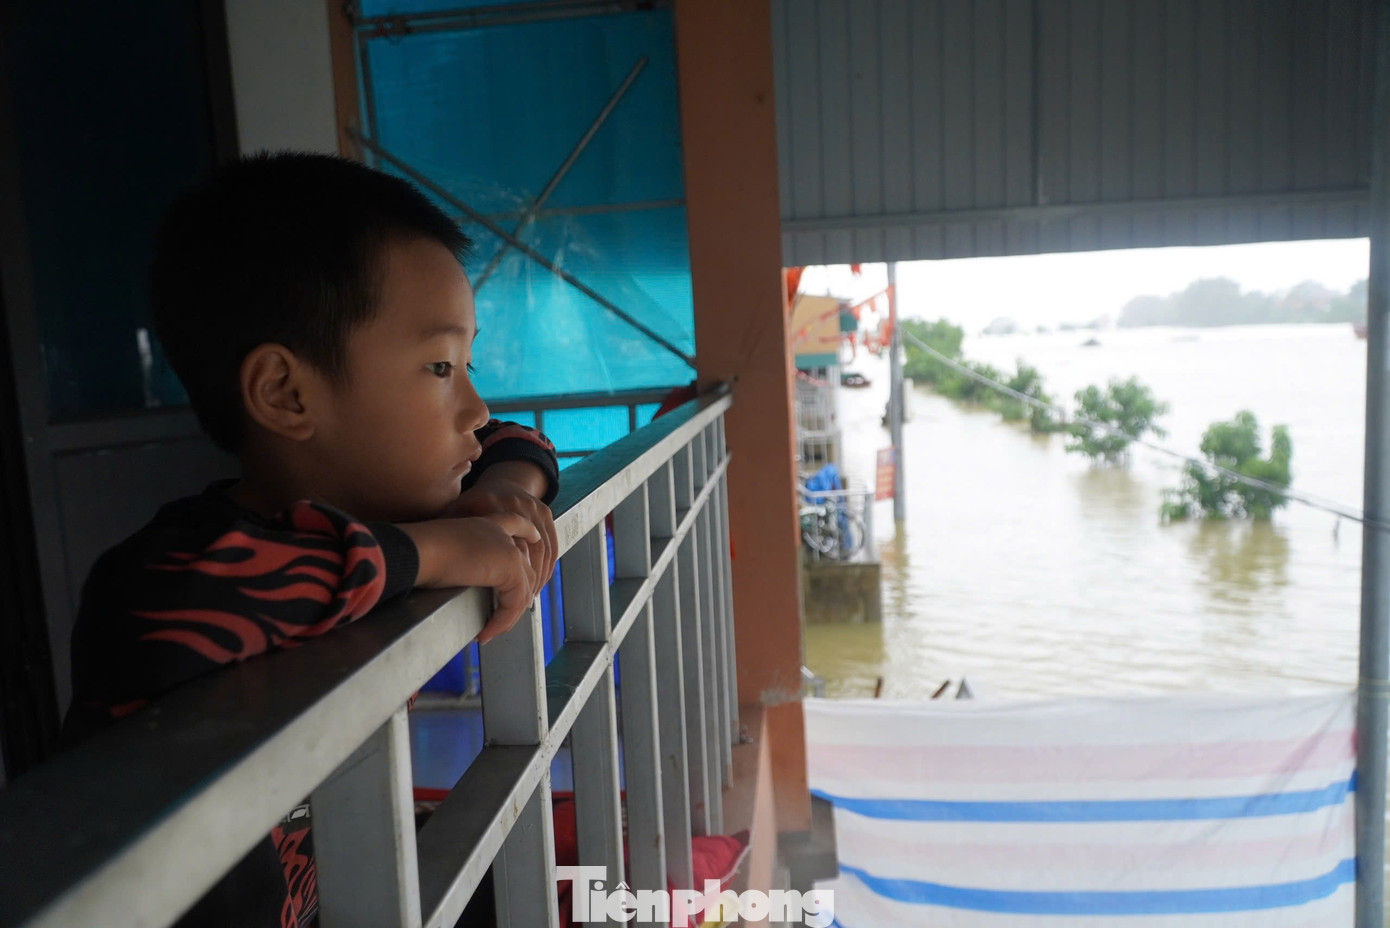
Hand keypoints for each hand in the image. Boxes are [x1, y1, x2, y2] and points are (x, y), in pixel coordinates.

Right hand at [398, 513, 539, 642]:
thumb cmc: (418, 550)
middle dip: (519, 593)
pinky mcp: (511, 568)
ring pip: (522, 589)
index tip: (535, 538)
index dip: (527, 532)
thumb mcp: (443, 549)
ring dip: (508, 615)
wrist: (419, 549)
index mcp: (485, 523)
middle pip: (524, 566)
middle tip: (503, 618)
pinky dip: (502, 621)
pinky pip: (515, 602)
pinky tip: (485, 632)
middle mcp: (501, 533)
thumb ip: (459, 556)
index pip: (515, 523)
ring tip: (490, 631)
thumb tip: (453, 573)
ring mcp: (509, 550)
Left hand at [444, 465, 556, 599]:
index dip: (501, 573)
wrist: (502, 481)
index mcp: (490, 505)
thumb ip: (447, 529)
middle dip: (523, 584)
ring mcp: (533, 507)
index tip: (495, 595)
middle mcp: (516, 504)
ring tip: (526, 600)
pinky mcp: (545, 513)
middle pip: (526, 552)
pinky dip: (546, 567)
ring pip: (542, 550)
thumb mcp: (455, 512)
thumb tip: (426, 552)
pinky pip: (552, 545)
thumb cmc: (473, 504)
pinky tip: (538, 584)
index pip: (502, 547)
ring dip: (536, 578)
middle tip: (513, 606)